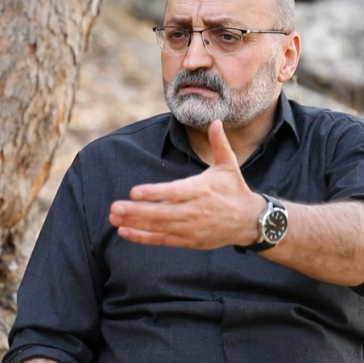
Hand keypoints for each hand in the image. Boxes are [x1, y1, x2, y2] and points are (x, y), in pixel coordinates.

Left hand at [109, 120, 265, 249]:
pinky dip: (143, 237)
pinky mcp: (189, 241)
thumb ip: (219, 144)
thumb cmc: (234, 189)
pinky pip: (162, 239)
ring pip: (159, 227)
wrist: (249, 221)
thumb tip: (216, 122)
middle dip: (136, 211)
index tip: (134, 192)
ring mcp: (191, 228)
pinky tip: (125, 232)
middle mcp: (194, 211)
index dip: (154, 193)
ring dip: (135, 223)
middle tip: (115, 207)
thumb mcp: (228, 165)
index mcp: (201, 190)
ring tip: (114, 218)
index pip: (174, 193)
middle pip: (162, 213)